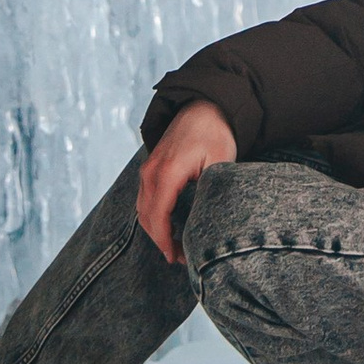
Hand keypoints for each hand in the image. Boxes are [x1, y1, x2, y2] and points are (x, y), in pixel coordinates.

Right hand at [137, 99, 237, 263]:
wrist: (205, 105)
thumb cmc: (215, 133)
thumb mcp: (220, 162)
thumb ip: (211, 192)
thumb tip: (205, 222)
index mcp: (168, 172)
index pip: (158, 216)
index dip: (165, 241)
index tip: (177, 258)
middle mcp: (151, 171)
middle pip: (147, 217)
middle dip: (160, 240)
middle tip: (180, 258)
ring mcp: (148, 168)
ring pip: (143, 209)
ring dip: (155, 229)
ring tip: (175, 246)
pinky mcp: (151, 166)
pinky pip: (145, 198)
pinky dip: (153, 215)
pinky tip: (169, 226)